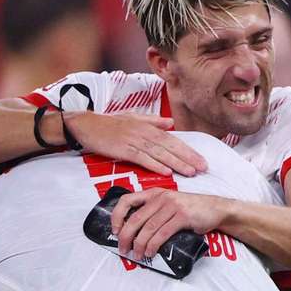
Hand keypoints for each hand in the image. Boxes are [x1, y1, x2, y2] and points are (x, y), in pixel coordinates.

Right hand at [64, 111, 206, 176]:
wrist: (86, 124)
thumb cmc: (109, 124)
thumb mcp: (133, 118)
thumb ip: (153, 122)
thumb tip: (170, 123)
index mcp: (149, 127)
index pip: (174, 140)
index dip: (188, 150)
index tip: (202, 160)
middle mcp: (145, 133)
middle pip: (171, 147)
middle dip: (188, 158)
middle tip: (204, 168)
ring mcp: (134, 141)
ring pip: (160, 153)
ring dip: (176, 163)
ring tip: (190, 172)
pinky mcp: (123, 149)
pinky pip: (143, 158)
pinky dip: (155, 164)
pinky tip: (166, 171)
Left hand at [111, 189, 230, 260]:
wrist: (216, 209)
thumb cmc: (191, 210)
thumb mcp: (169, 204)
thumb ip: (154, 211)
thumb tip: (134, 232)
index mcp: (154, 193)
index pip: (127, 200)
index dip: (117, 216)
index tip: (115, 230)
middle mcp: (161, 197)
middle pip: (135, 218)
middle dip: (125, 236)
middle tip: (122, 249)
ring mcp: (172, 206)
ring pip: (148, 228)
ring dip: (139, 245)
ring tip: (136, 255)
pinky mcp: (182, 217)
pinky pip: (162, 234)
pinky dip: (153, 246)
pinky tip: (150, 253)